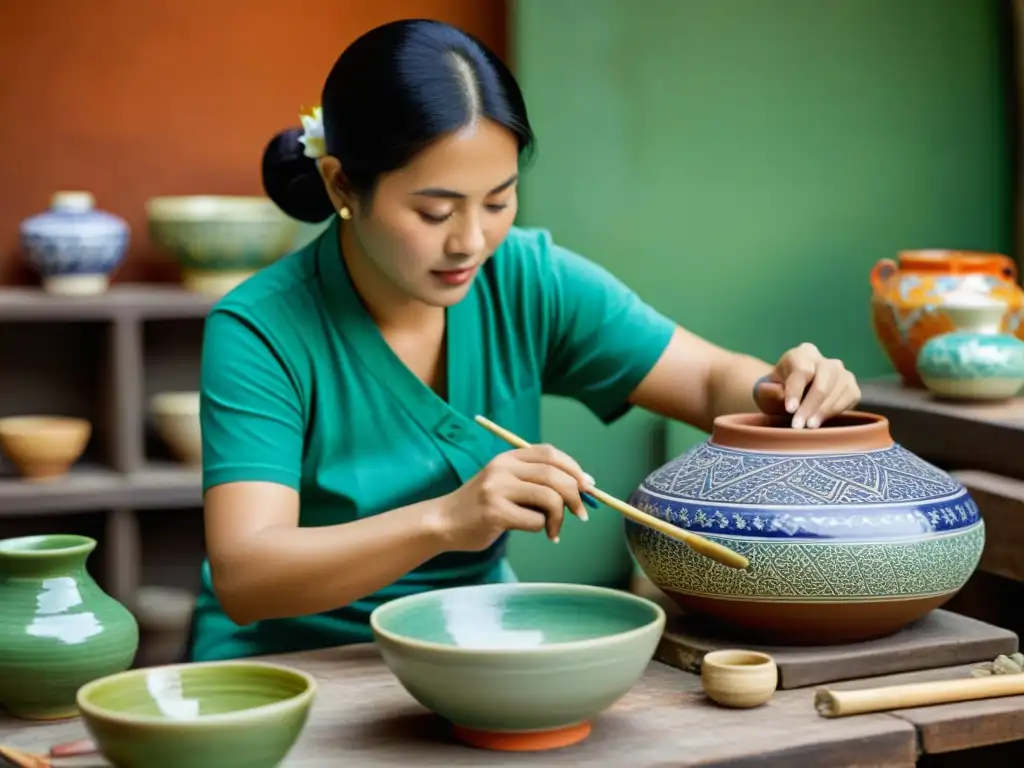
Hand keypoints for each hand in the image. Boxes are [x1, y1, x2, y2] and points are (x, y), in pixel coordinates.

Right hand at [432, 444, 593, 550]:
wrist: (443, 522)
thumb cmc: (481, 506)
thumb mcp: (505, 482)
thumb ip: (534, 481)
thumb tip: (580, 487)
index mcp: (508, 458)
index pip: (550, 453)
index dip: (574, 468)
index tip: (588, 486)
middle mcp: (502, 468)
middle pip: (555, 475)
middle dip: (575, 496)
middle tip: (581, 514)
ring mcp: (497, 489)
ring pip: (549, 498)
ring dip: (560, 517)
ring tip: (554, 530)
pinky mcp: (495, 512)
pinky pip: (535, 521)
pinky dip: (542, 529)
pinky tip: (537, 533)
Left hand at [754, 342, 860, 428]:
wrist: (792, 399)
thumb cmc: (776, 394)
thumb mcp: (765, 393)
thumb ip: (769, 392)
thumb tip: (781, 394)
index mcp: (802, 354)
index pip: (802, 371)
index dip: (796, 391)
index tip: (789, 409)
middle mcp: (825, 360)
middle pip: (823, 380)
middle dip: (811, 405)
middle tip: (798, 425)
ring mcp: (842, 373)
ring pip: (839, 388)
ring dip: (824, 410)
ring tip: (808, 427)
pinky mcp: (852, 387)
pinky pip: (850, 397)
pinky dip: (836, 411)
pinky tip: (820, 422)